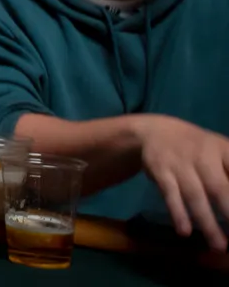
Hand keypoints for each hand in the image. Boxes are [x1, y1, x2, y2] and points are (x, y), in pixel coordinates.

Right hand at [137, 116, 228, 250]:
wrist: (155, 130)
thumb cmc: (198, 148)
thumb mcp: (220, 151)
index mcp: (223, 149)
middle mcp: (202, 155)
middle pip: (219, 187)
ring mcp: (180, 164)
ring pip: (195, 195)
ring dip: (207, 222)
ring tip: (219, 247)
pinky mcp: (160, 171)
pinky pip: (170, 194)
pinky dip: (177, 213)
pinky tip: (184, 232)